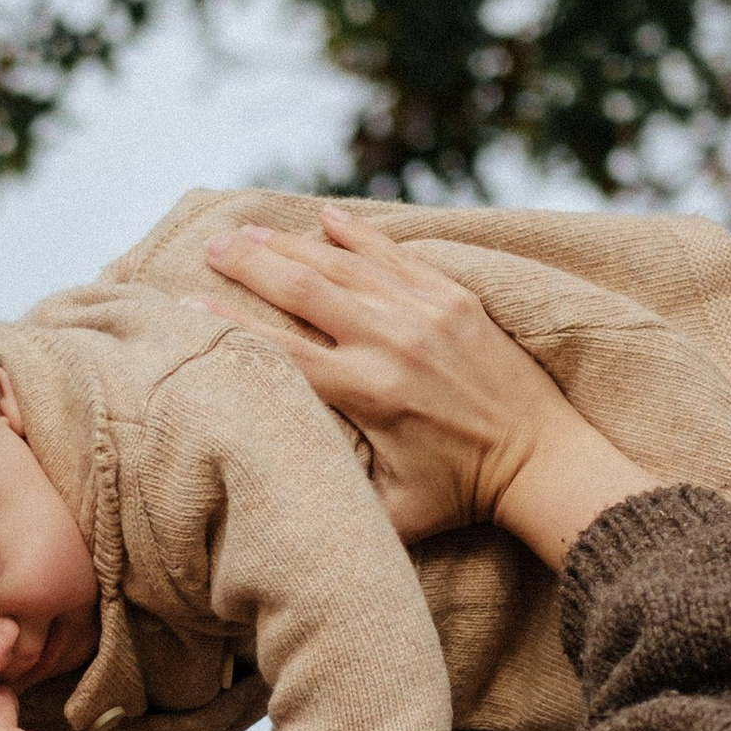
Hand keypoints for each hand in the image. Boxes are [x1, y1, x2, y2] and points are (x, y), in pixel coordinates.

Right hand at [204, 209, 663, 569]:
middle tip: (212, 245)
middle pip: (303, 290)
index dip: (230, 323)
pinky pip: (396, 256)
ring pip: (344, 265)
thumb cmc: (461, 494)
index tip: (188, 302)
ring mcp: (426, 314)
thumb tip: (273, 499)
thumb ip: (336, 498)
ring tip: (250, 229)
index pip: (281, 350)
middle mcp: (392, 344)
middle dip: (251, 264)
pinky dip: (359, 236)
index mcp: (368, 394)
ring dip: (293, 243)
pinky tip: (327, 218)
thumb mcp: (392, 512)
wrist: (543, 460)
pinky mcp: (455, 300)